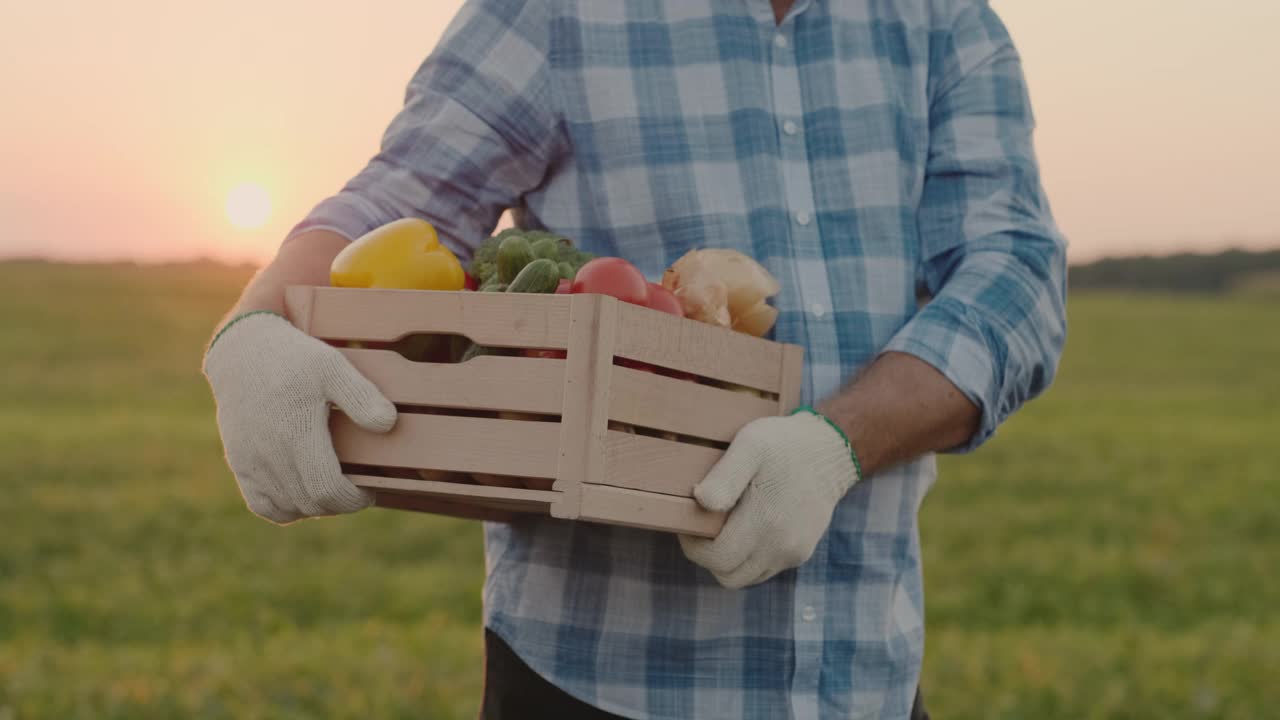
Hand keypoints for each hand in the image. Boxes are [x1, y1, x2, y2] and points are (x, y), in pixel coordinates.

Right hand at [203, 312, 397, 523]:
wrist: (242, 353)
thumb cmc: (293, 359)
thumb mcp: (332, 366)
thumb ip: (361, 395)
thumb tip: (389, 423)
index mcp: (295, 432)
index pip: (327, 489)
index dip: (353, 499)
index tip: (369, 490)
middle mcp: (269, 453)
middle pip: (310, 503)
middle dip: (340, 503)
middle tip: (356, 489)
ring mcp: (250, 462)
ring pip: (287, 509)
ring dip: (315, 507)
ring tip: (333, 487)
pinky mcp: (239, 464)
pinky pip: (262, 505)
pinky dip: (285, 508)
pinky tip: (303, 492)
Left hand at [679, 411, 860, 588]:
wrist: (830, 452)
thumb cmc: (784, 445)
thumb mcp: (751, 445)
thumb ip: (724, 476)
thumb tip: (700, 501)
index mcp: (766, 521)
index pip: (716, 558)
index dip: (694, 546)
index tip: (690, 522)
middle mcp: (781, 546)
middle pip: (728, 575)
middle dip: (708, 556)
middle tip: (703, 527)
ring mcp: (793, 553)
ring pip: (745, 577)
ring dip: (728, 560)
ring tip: (724, 527)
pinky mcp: (800, 554)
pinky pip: (763, 569)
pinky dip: (748, 558)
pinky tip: (747, 528)